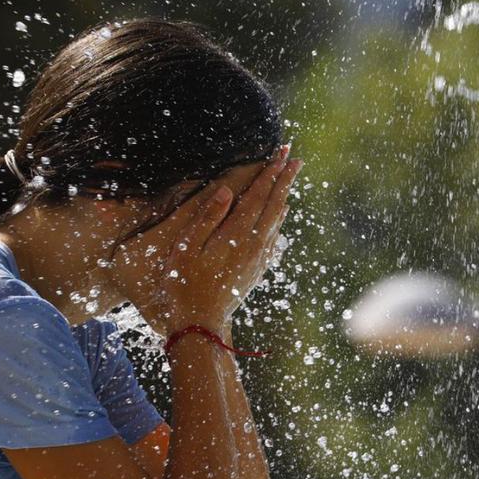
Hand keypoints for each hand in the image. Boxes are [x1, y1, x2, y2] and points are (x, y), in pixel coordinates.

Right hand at [110, 149, 301, 335]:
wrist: (200, 324)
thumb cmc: (184, 285)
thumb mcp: (186, 248)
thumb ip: (207, 218)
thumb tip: (226, 192)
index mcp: (236, 235)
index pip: (259, 195)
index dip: (270, 172)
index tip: (282, 153)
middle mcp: (253, 245)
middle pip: (274, 204)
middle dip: (284, 179)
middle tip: (294, 158)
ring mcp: (257, 259)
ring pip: (275, 221)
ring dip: (283, 198)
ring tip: (289, 181)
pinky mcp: (256, 270)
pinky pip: (272, 239)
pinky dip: (277, 222)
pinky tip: (278, 219)